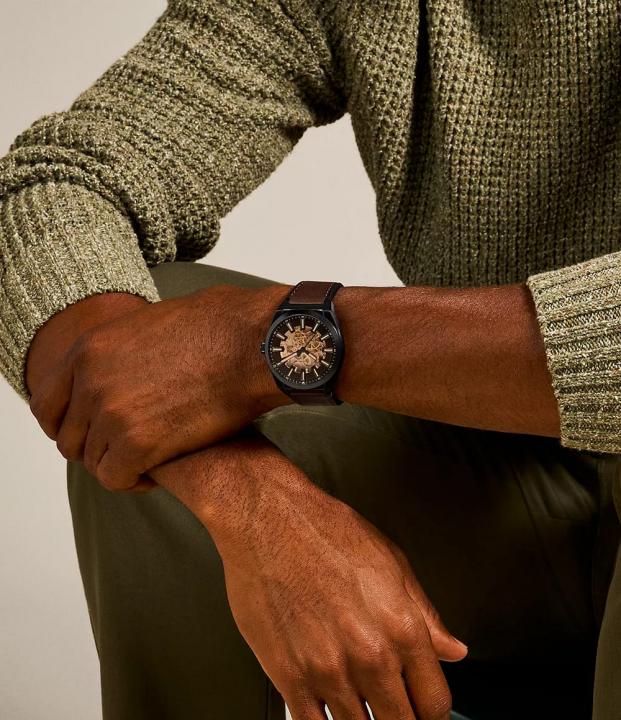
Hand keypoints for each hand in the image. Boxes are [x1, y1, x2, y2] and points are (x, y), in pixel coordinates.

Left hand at [28, 282, 289, 490]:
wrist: (254, 343)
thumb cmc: (223, 328)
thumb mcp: (154, 324)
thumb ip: (126, 351)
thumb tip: (131, 365)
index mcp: (91, 350)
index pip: (49, 404)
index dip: (69, 425)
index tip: (91, 435)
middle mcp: (91, 380)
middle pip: (69, 437)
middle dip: (96, 448)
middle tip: (127, 451)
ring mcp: (111, 412)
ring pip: (94, 462)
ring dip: (119, 465)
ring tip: (148, 463)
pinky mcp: (138, 442)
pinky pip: (116, 479)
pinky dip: (134, 482)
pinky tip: (157, 474)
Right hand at [153, 435, 467, 719]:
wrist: (268, 519)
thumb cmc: (326, 532)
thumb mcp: (392, 563)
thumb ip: (425, 615)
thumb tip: (452, 650)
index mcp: (402, 628)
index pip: (435, 704)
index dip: (430, 710)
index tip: (421, 707)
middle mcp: (370, 657)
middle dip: (399, 718)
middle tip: (390, 706)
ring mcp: (328, 671)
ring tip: (358, 703)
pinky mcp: (289, 675)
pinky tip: (326, 707)